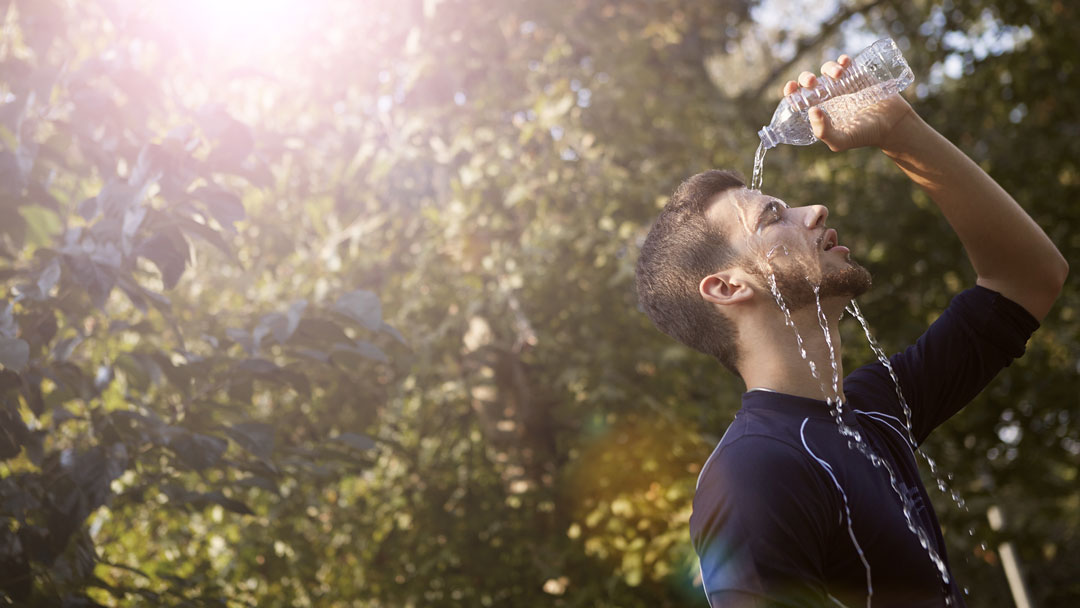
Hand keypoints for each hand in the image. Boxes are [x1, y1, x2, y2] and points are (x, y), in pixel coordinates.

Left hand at [782, 55, 915, 151]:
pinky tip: (844, 62)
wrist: (892, 124)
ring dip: (827, 68)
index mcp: (819, 110)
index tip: (791, 88)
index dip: (791, 91)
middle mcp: (828, 96)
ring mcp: (843, 84)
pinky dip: (842, 60)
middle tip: (812, 82)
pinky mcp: (858, 75)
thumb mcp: (841, 141)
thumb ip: (824, 131)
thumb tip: (812, 110)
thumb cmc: (865, 135)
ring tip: (838, 74)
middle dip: (806, 78)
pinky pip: (846, 63)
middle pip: (809, 81)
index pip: (798, 98)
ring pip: (827, 69)